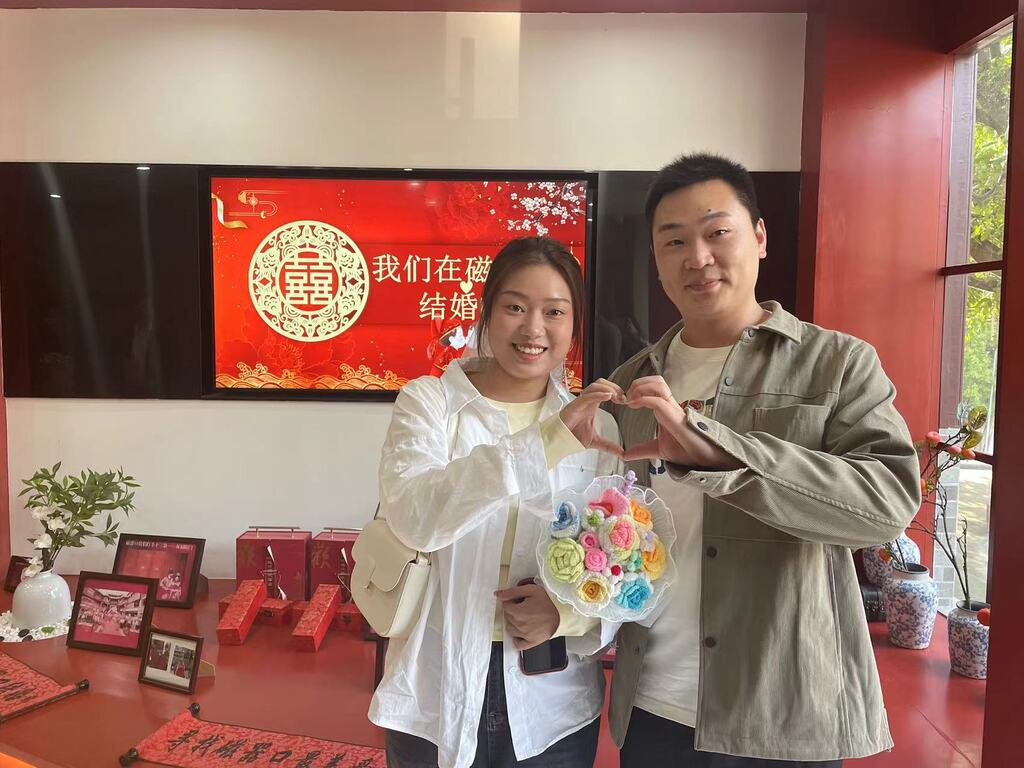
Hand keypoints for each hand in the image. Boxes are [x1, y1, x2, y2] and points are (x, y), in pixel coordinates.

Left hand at [495, 583, 560, 649]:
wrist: (563, 613)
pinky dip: (517, 639)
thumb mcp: (531, 590)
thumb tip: (498, 594)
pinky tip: (521, 632)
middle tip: (524, 607)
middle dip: (513, 611)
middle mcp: (519, 625)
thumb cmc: (549, 601)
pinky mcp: (532, 642)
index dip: (512, 601)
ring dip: (513, 623)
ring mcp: (525, 635)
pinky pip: (518, 644)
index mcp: (518, 612)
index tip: (519, 600)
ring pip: (510, 629)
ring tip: (525, 617)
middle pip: (507, 617)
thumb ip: (512, 592)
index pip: (505, 606)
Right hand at [559, 379, 624, 457]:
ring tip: (616, 397)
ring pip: (594, 386)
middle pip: (600, 383)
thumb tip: (622, 453)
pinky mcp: (574, 407)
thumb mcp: (595, 441)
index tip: (624, 400)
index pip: (604, 389)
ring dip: (607, 389)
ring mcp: (580, 402)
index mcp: (591, 404)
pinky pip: (586, 396)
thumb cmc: (573, 436)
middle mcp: (586, 400)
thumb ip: (609, 446)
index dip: (616, 391)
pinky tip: (608, 397)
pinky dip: (598, 394)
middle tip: (622, 398)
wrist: (559, 441)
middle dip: (613, 387)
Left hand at [623, 376, 741, 468]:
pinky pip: (658, 400)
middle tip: (627, 397)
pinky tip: (633, 405)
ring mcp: (673, 408)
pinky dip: (643, 399)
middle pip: (656, 380)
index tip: (625, 401)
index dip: (638, 389)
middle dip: (639, 383)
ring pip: (659, 384)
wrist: (700, 458)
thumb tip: (625, 455)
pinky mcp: (674, 416)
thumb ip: (641, 450)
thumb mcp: (657, 449)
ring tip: (630, 399)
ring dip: (641, 388)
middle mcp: (669, 405)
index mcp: (665, 409)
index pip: (654, 387)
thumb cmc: (684, 450)